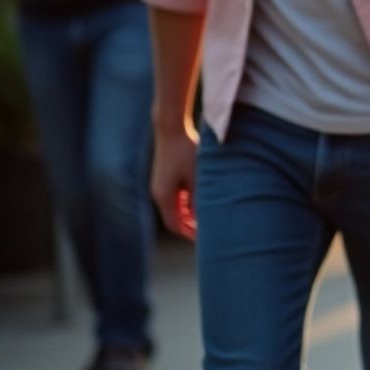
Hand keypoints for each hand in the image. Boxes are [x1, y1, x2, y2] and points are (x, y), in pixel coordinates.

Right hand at [150, 124, 198, 239]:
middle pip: (175, 219)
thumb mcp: (196, 176)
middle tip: (210, 233)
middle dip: (191, 228)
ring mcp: (160, 186)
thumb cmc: (185, 151)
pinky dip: (187, 204)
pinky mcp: (165, 179)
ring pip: (176, 209)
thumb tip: (204, 218)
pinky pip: (176, 198)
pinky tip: (202, 203)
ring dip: (190, 216)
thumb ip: (199, 198)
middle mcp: (159, 193)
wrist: (171, 129)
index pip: (176, 225)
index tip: (206, 240)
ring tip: (209, 221)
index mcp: (164, 196)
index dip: (190, 234)